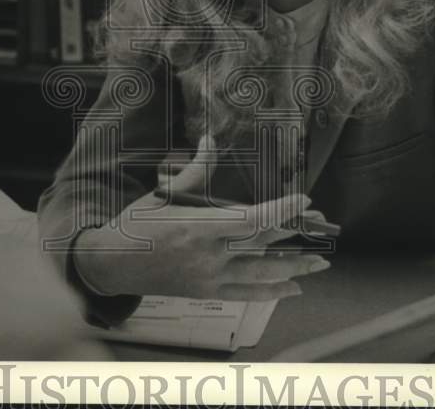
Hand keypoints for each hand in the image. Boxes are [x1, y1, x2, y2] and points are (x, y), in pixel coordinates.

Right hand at [74, 136, 330, 300]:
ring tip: (321, 262)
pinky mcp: (206, 294)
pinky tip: (294, 288)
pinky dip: (272, 292)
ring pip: (261, 275)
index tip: (304, 200)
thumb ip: (194, 171)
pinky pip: (246, 296)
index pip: (250, 221)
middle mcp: (208, 257)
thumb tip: (210, 140)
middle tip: (323, 225)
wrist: (111, 265)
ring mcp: (209, 279)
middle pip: (263, 246)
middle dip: (296, 235)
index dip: (281, 211)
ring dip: (294, 268)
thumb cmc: (136, 225)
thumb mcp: (164, 195)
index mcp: (197, 228)